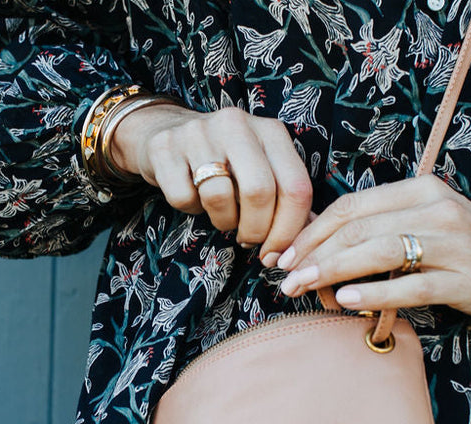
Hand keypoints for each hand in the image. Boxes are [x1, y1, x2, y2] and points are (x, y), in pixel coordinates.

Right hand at [110, 104, 312, 262]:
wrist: (166, 131)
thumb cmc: (223, 162)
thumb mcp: (260, 169)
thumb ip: (284, 198)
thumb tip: (304, 241)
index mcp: (270, 131)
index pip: (295, 187)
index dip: (288, 231)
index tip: (276, 253)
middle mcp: (237, 124)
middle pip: (260, 192)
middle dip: (256, 230)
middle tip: (248, 240)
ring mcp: (198, 133)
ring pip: (219, 197)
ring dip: (222, 222)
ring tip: (221, 213)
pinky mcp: (165, 148)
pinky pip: (183, 198)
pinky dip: (189, 209)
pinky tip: (192, 196)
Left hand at [276, 175, 470, 327]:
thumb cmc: (466, 254)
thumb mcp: (424, 227)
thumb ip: (379, 229)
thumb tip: (317, 247)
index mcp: (420, 190)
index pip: (351, 206)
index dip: (310, 231)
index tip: (282, 257)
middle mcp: (436, 209)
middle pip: (358, 228)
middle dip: (313, 254)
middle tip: (283, 280)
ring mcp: (453, 244)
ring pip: (379, 252)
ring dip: (333, 271)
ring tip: (302, 289)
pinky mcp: (465, 279)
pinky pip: (411, 286)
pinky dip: (374, 293)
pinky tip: (345, 301)